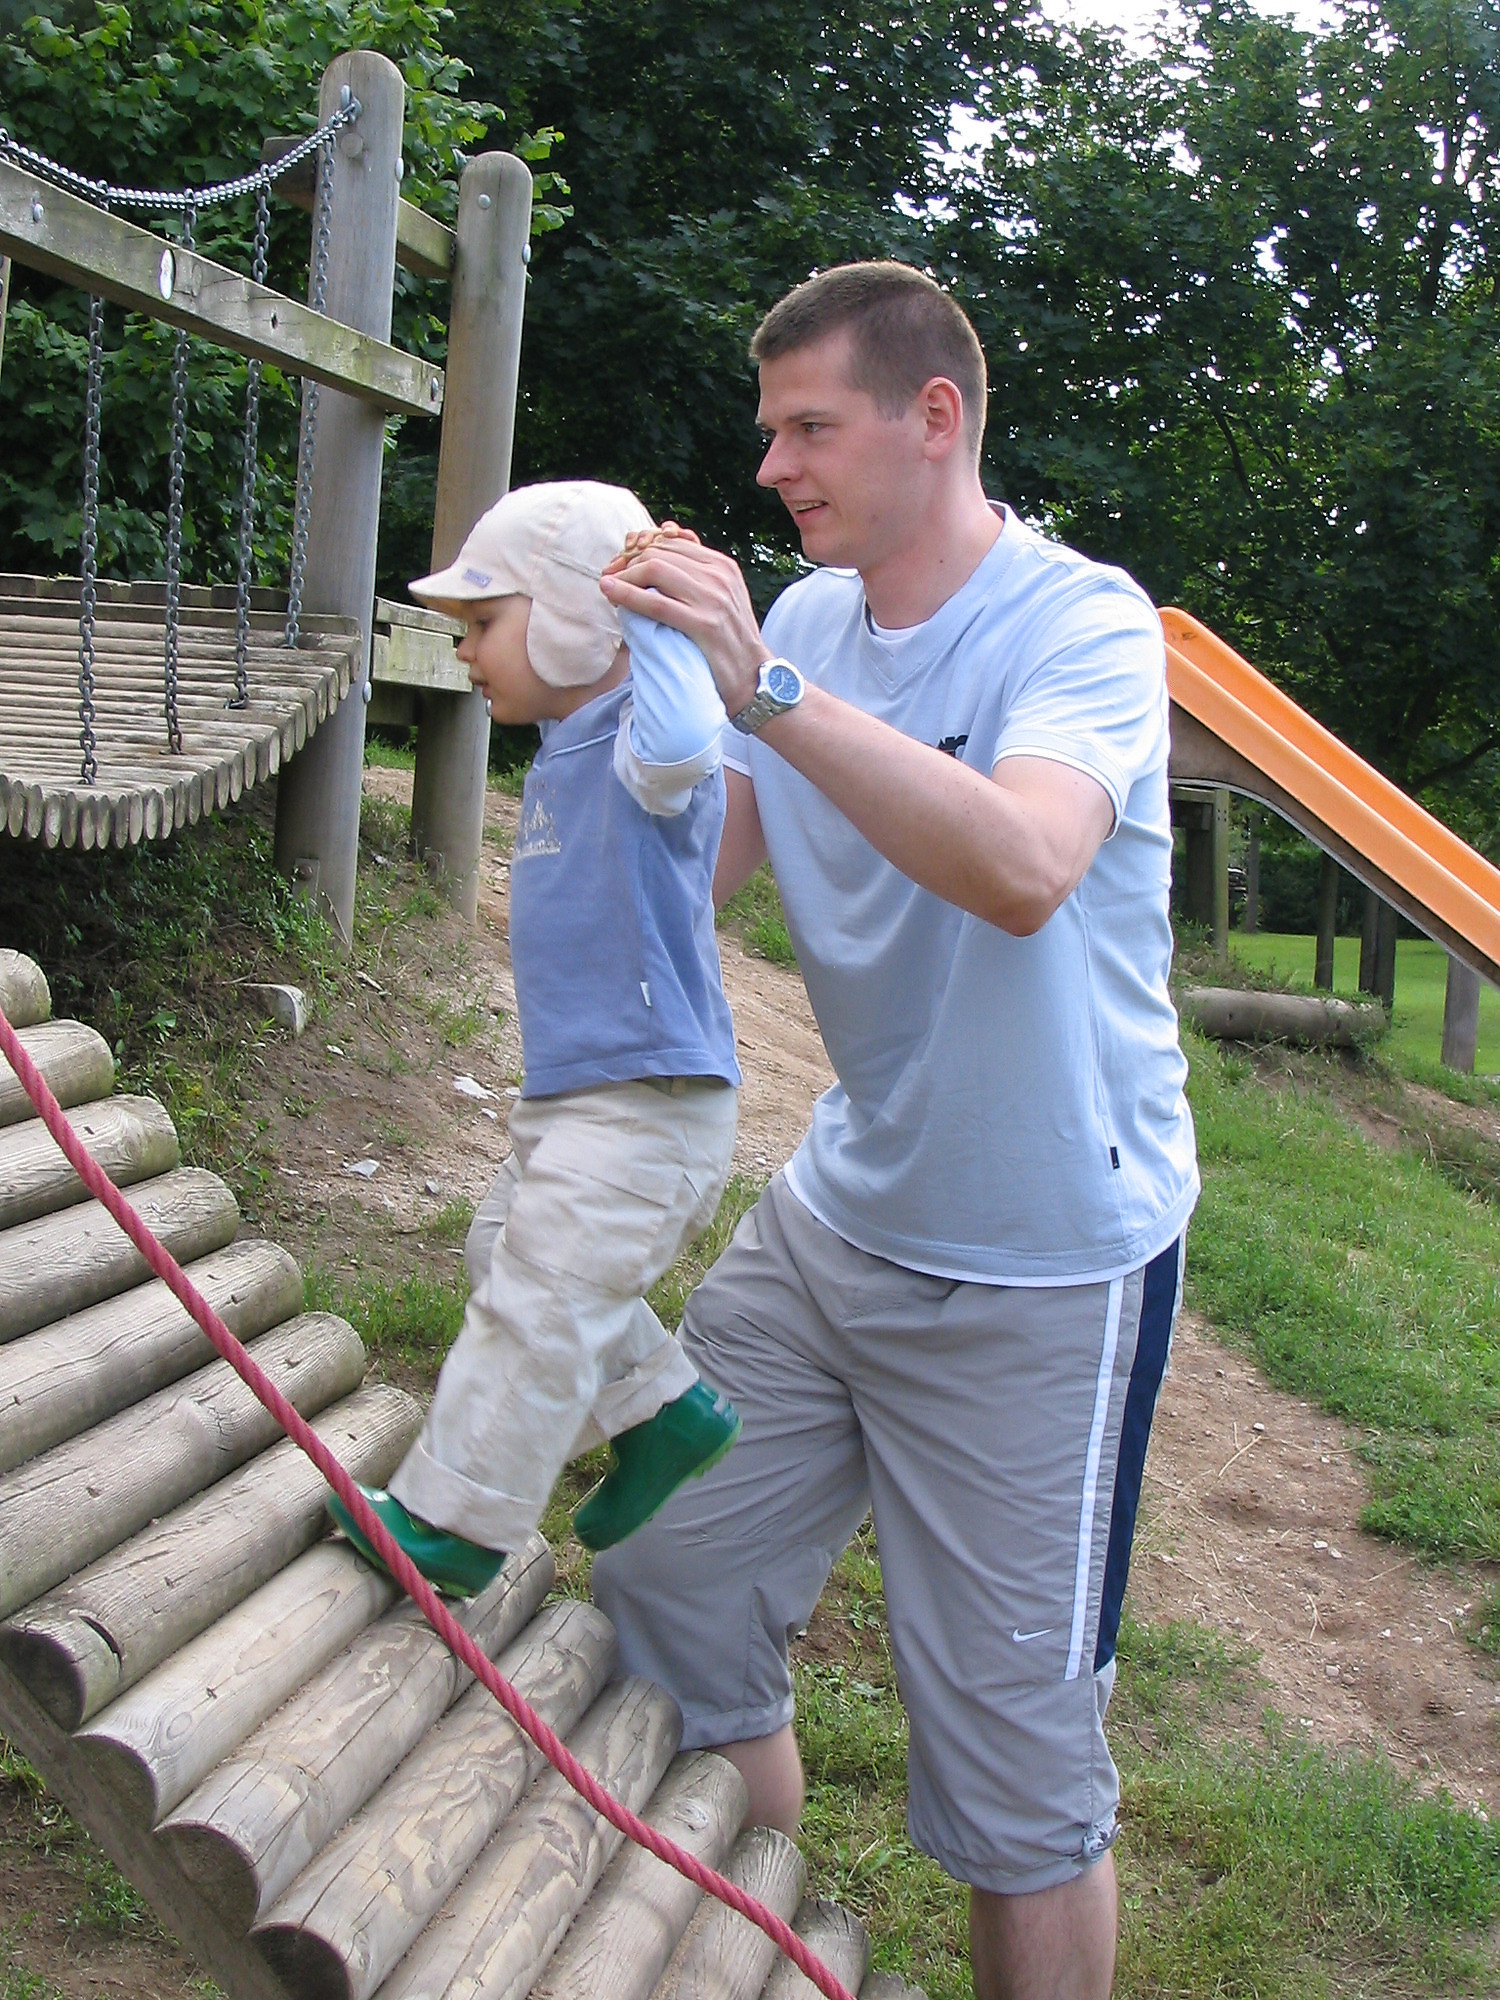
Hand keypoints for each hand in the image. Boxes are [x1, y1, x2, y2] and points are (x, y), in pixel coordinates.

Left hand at [600, 525, 769, 715]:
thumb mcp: (719, 598)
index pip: (670, 543)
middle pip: (659, 553)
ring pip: (654, 570)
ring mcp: (712, 599)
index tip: (622, 565)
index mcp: (722, 566)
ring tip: (609, 587)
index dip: (640, 550)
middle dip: (628, 562)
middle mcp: (718, 576)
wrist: (753, 677)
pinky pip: (655, 603)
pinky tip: (610, 592)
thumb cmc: (728, 642)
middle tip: (610, 575)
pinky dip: (627, 595)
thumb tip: (661, 556)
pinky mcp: (703, 624)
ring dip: (624, 576)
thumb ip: (696, 577)